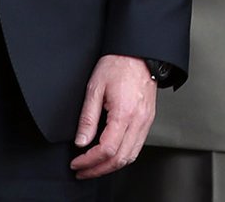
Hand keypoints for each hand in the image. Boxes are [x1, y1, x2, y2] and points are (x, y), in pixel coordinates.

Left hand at [68, 54, 156, 177]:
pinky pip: (137, 147)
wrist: (139, 53)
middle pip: (120, 159)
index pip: (106, 150)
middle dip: (98, 169)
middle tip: (82, 171)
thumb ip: (87, 118)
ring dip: (111, 166)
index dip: (89, 161)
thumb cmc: (117, 64)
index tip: (76, 162)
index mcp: (124, 114)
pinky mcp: (148, 120)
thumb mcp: (95, 88)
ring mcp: (146, 122)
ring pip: (131, 156)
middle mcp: (138, 121)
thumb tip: (81, 141)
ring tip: (93, 167)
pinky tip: (110, 155)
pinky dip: (122, 156)